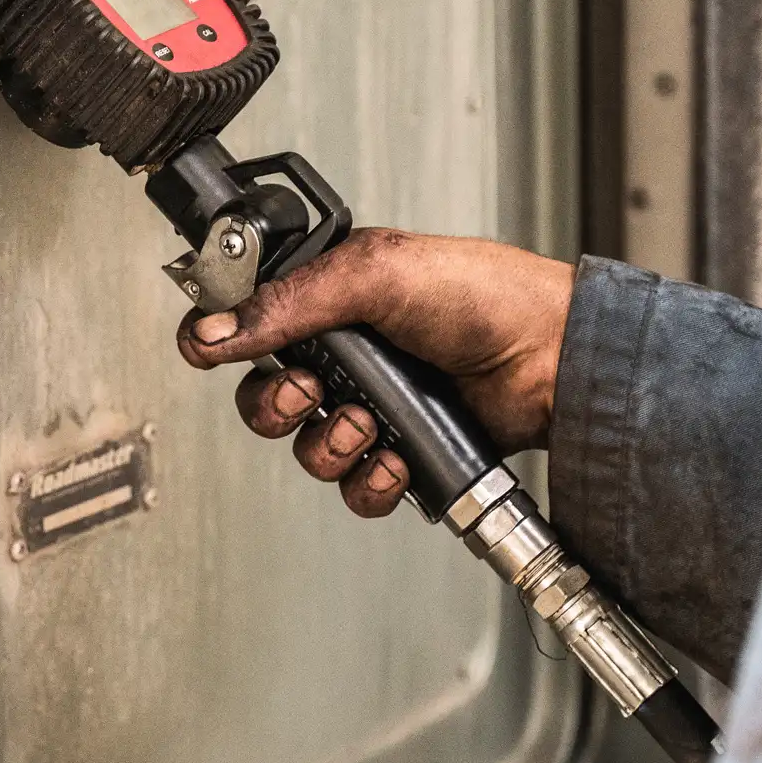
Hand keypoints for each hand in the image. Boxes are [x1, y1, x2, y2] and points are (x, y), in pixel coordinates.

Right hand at [175, 229, 574, 517]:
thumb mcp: (373, 275)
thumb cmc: (484, 297)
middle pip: (263, 398)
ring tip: (368, 424)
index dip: (221, 341)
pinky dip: (370, 480)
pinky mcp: (403, 452)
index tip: (210, 352)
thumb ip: (286, 302)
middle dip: (277, 405)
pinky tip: (396, 457)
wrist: (550, 359)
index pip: (248, 323)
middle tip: (310, 392)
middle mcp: (346, 356)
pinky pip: (355, 487)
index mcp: (330, 300)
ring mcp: (373, 407)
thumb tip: (214, 329)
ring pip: (306, 450)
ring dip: (330, 444)